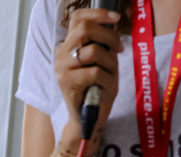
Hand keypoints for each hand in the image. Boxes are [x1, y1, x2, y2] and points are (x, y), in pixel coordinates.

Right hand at [54, 6, 122, 143]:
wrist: (87, 118)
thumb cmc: (97, 89)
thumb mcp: (103, 61)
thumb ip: (103, 44)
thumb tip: (113, 25)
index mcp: (69, 45)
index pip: (79, 17)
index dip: (99, 14)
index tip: (116, 19)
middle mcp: (61, 54)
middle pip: (85, 29)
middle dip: (109, 36)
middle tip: (119, 48)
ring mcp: (62, 68)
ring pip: (93, 50)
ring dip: (109, 62)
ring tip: (110, 73)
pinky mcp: (67, 82)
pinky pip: (94, 72)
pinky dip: (107, 78)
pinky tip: (106, 86)